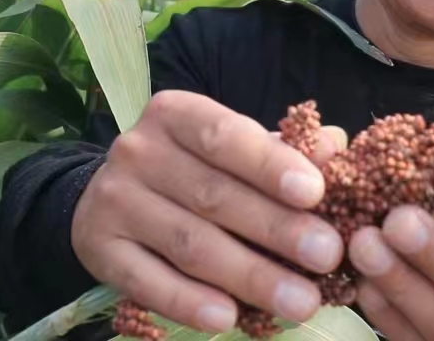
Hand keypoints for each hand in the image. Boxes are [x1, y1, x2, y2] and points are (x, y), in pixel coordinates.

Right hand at [71, 90, 348, 332]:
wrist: (113, 197)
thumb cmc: (195, 169)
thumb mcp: (236, 149)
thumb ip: (285, 150)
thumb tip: (335, 148)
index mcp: (176, 114)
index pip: (225, 135)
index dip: (270, 164)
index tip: (316, 193)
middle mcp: (138, 151)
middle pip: (214, 196)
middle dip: (277, 229)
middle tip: (328, 257)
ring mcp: (113, 200)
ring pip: (188, 244)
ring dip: (248, 277)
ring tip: (301, 302)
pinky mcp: (98, 249)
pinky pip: (147, 281)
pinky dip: (188, 302)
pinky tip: (228, 319)